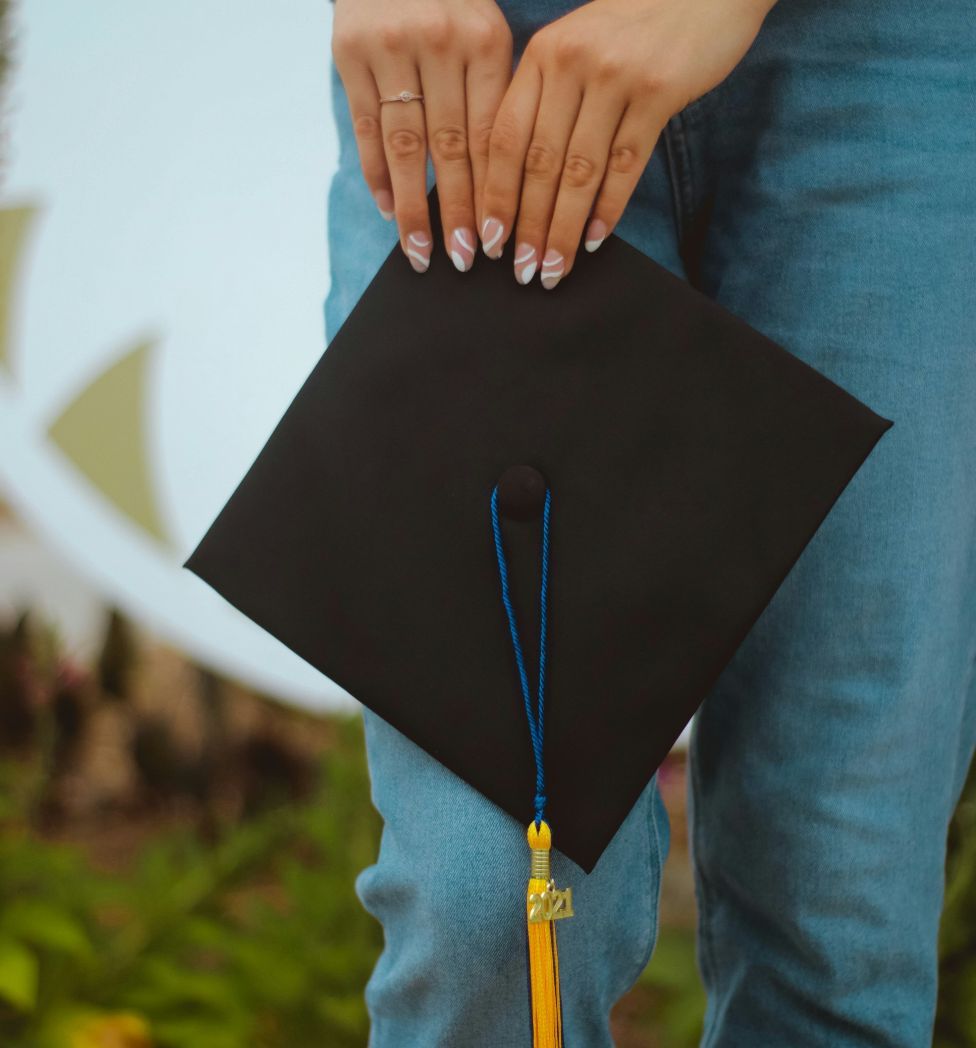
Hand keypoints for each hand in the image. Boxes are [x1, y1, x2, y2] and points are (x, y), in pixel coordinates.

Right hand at [332, 0, 512, 272]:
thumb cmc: (451, 1)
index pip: (489, 135)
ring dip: (412, 207)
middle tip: (464, 260)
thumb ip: (492, 96)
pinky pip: (366, 129)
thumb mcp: (486, 34)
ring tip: (420, 251)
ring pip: (404, 146)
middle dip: (457, 212)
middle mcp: (438, 43)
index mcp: (484, 40)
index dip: (492, 194)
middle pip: (449, 148)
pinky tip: (389, 209)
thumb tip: (498, 185)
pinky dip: (376, 175)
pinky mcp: (350, 54)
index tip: (497, 240)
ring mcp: (390, 48)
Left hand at [478, 0, 775, 287]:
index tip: (489, 239)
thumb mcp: (577, 47)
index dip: (495, 196)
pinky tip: (595, 239)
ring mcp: (615, 76)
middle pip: (539, 162)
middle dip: (527, 225)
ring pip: (579, 171)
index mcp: (541, 55)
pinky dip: (608, 208)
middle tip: (521, 270)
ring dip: (564, 229)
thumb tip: (523, 180)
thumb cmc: (635, 24)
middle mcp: (572, 63)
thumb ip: (549, 99)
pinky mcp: (658, 91)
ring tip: (554, 268)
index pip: (504, 137)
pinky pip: (625, 164)